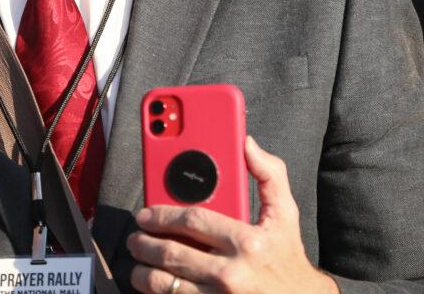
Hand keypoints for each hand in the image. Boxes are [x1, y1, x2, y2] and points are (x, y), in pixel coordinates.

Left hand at [127, 136, 338, 293]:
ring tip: (138, 262)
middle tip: (136, 237)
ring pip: (166, 285)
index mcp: (247, 242)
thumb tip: (246, 144)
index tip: (147, 214)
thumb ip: (269, 174)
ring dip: (143, 272)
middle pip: (172, 253)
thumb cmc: (287, 256)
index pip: (193, 221)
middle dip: (144, 243)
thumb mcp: (286, 214)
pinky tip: (152, 284)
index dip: (163, 215)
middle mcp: (231, 273)